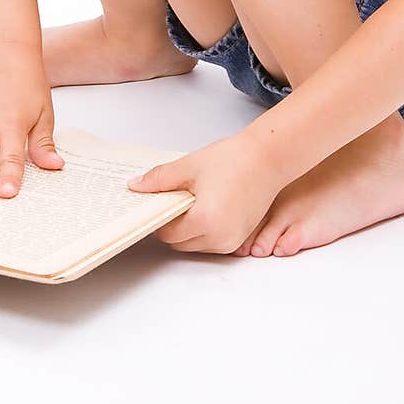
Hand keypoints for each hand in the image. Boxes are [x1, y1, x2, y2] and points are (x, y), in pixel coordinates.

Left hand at [126, 131, 278, 253]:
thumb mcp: (189, 167)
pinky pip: (213, 242)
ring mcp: (232, 241)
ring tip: (194, 200)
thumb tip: (136, 187)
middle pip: (180, 243)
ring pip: (196, 245)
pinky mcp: (240, 238)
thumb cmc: (233, 160)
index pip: (167, 234)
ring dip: (189, 229)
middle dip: (173, 225)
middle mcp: (219, 237)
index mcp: (205, 221)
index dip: (159, 220)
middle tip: (174, 199)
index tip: (158, 203)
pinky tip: (207, 206)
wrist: (267, 158)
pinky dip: (205, 230)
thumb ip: (159, 180)